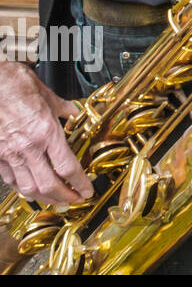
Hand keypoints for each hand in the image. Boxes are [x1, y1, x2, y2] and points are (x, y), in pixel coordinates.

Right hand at [0, 62, 92, 205]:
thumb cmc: (16, 85)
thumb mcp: (48, 96)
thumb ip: (64, 109)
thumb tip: (75, 114)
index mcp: (46, 132)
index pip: (68, 167)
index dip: (80, 183)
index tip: (87, 190)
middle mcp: (28, 147)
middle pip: (49, 184)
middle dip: (64, 197)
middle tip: (74, 200)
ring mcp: (9, 153)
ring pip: (27, 187)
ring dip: (44, 198)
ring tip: (54, 200)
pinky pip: (10, 179)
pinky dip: (21, 188)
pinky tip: (29, 190)